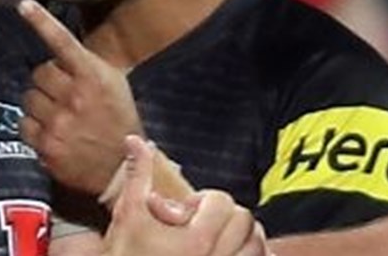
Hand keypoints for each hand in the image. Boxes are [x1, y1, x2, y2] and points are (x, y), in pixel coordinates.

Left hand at [19, 0, 144, 194]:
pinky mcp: (47, 144)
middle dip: (47, 82)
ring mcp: (59, 121)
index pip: (63, 42)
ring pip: (29, 98)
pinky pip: (24, 124)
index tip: (24, 4)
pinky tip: (54, 132)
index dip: (42, 21)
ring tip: (61, 116)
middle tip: (64, 94)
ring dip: (40, 104)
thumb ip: (87, 64)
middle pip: (38, 73)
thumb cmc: (119, 118)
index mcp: (93, 75)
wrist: (122, 166)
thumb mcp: (114, 83)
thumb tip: (58, 44)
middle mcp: (75, 96)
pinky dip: (35, 127)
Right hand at [103, 136, 267, 255]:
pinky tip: (233, 252)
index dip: (204, 199)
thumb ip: (138, 175)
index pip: (223, 202)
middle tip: (203, 224)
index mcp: (196, 241)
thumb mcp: (128, 215)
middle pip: (246, 221)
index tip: (188, 210)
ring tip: (221, 239)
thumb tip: (136, 142)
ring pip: (259, 246)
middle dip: (226, 217)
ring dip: (244, 237)